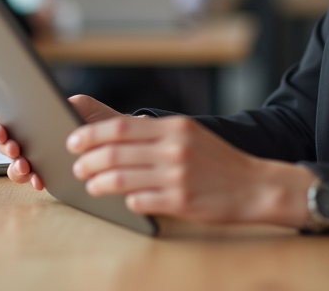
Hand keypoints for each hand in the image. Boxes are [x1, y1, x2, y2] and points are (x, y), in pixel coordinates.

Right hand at [0, 95, 123, 188]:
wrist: (118, 141)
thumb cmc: (98, 119)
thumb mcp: (83, 105)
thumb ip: (65, 104)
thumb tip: (51, 109)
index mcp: (33, 118)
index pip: (2, 120)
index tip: (2, 131)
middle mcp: (30, 139)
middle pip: (3, 144)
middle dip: (4, 147)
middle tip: (16, 148)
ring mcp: (37, 159)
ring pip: (14, 166)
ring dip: (15, 168)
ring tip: (27, 166)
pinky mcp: (49, 175)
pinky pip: (32, 180)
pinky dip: (32, 180)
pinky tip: (39, 180)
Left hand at [67, 114, 315, 226]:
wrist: (254, 185)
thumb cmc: (217, 161)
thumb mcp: (190, 135)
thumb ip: (156, 134)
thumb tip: (113, 136)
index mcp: (175, 127)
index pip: (120, 127)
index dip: (91, 134)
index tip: (73, 141)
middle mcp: (174, 148)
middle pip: (114, 152)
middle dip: (87, 161)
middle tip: (77, 168)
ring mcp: (177, 175)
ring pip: (120, 178)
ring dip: (98, 183)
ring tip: (91, 185)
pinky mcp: (180, 201)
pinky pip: (139, 201)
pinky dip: (125, 201)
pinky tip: (123, 201)